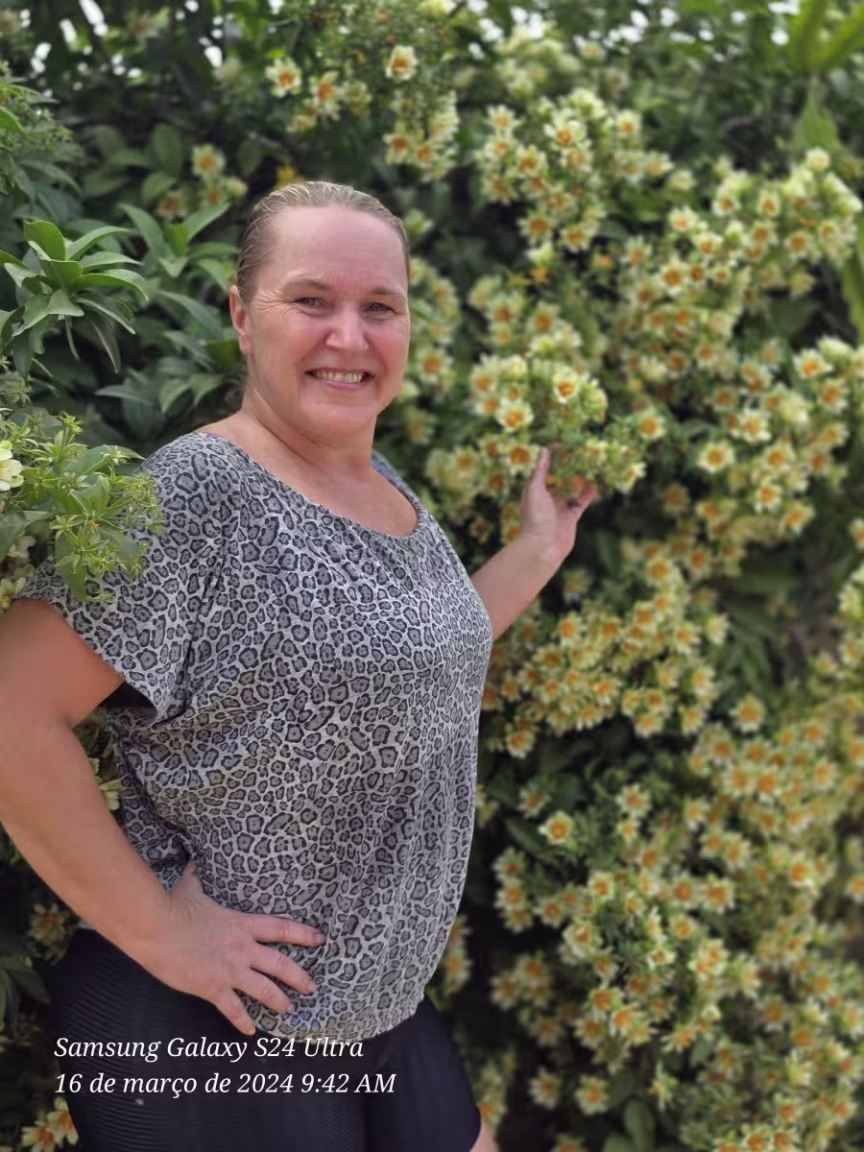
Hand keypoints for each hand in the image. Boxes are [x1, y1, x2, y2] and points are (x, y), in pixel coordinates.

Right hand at [140, 859, 322, 1036]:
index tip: (319, 939)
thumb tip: (193, 862)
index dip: (302, 934)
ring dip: (279, 1001)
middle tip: (312, 987)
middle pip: (280, 964)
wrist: (155, 929)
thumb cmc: (173, 908)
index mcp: (241, 924)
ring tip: (289, 1010)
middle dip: (299, 977)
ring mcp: (229, 970)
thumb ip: (196, 878)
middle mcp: (242, 949)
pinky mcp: (212, 988)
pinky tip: (251, 1032)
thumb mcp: (191, 888)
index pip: (280, 928)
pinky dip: (243, 1022)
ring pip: (264, 990)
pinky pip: (233, 1010)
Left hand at [518, 445, 596, 566]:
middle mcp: (547, 497)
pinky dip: (587, 494)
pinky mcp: (571, 517)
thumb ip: (540, 471)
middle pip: (558, 477)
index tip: (559, 443)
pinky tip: (595, 484)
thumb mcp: (535, 489)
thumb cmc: (535, 518)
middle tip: (579, 451)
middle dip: (567, 465)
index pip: (542, 468)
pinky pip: (581, 502)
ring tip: (590, 465)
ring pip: (571, 488)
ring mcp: (559, 507)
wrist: (543, 546)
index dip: (549, 456)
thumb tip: (544, 451)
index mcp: (534, 490)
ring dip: (579, 478)